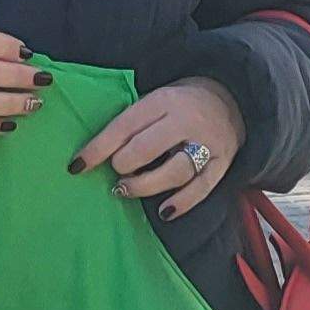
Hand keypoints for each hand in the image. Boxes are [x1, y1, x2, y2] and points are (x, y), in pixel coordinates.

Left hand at [75, 78, 244, 220]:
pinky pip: (201, 188)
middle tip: (116, 171)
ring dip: (145, 186)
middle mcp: (187, 120)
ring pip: (174, 171)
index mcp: (165, 100)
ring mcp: (208, 143)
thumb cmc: (181, 103)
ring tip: (126, 189)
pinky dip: (182, 203)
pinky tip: (164, 211)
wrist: (232, 99)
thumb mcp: (157, 99)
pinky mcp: (222, 164)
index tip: (77, 166)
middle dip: (123, 165)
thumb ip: (133, 121)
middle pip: (148, 148)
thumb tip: (97, 152)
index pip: (125, 126)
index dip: (98, 148)